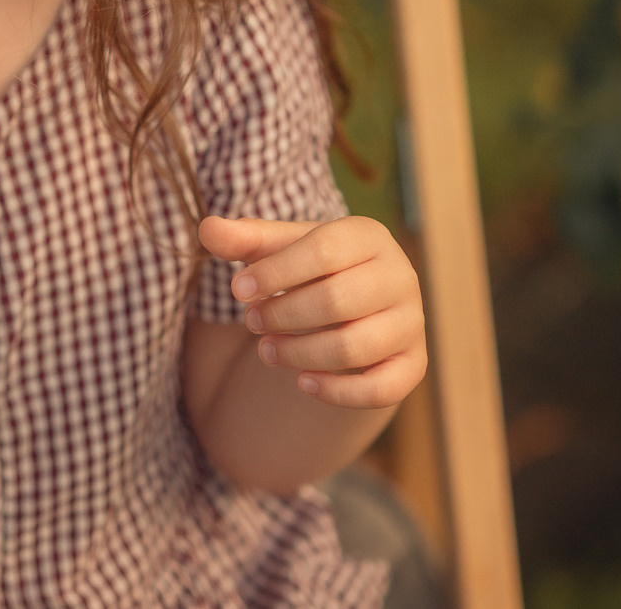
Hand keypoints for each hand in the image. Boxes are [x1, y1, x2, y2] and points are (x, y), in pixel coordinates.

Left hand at [198, 215, 425, 409]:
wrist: (356, 307)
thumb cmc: (310, 269)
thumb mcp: (278, 249)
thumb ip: (244, 239)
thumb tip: (207, 228)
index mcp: (369, 236)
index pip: (322, 250)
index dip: (275, 272)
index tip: (237, 290)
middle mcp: (400, 276)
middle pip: (337, 301)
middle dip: (283, 315)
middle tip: (251, 322)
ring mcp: (411, 322)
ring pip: (354, 347)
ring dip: (299, 353)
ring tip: (264, 350)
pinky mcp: (413, 365)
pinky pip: (381, 389)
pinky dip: (337, 391)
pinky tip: (301, 382)